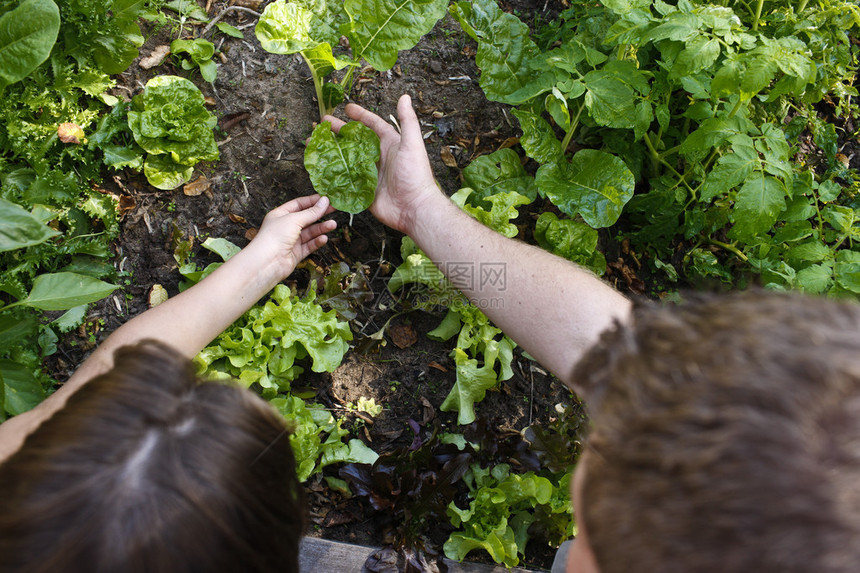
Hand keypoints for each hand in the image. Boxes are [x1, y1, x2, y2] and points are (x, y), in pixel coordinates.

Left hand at [249, 194, 336, 281]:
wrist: (267, 262)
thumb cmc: (275, 236)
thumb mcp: (294, 219)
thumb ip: (311, 212)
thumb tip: (324, 201)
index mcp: (280, 215)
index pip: (298, 204)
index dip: (312, 201)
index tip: (326, 199)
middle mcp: (285, 227)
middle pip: (306, 218)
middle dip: (320, 214)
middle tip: (334, 209)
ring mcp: (291, 240)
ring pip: (309, 232)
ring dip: (321, 228)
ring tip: (333, 225)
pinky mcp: (296, 253)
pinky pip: (309, 245)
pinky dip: (317, 241)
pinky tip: (324, 238)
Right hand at [323, 94, 440, 233]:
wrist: (414, 208)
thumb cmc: (416, 175)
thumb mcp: (412, 144)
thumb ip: (408, 120)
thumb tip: (405, 97)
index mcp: (389, 144)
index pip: (372, 125)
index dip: (360, 116)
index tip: (346, 109)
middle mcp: (378, 157)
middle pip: (354, 140)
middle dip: (338, 131)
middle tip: (321, 124)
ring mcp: (369, 173)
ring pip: (346, 158)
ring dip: (331, 151)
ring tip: (313, 143)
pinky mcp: (363, 189)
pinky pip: (345, 180)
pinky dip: (333, 174)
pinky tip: (319, 168)